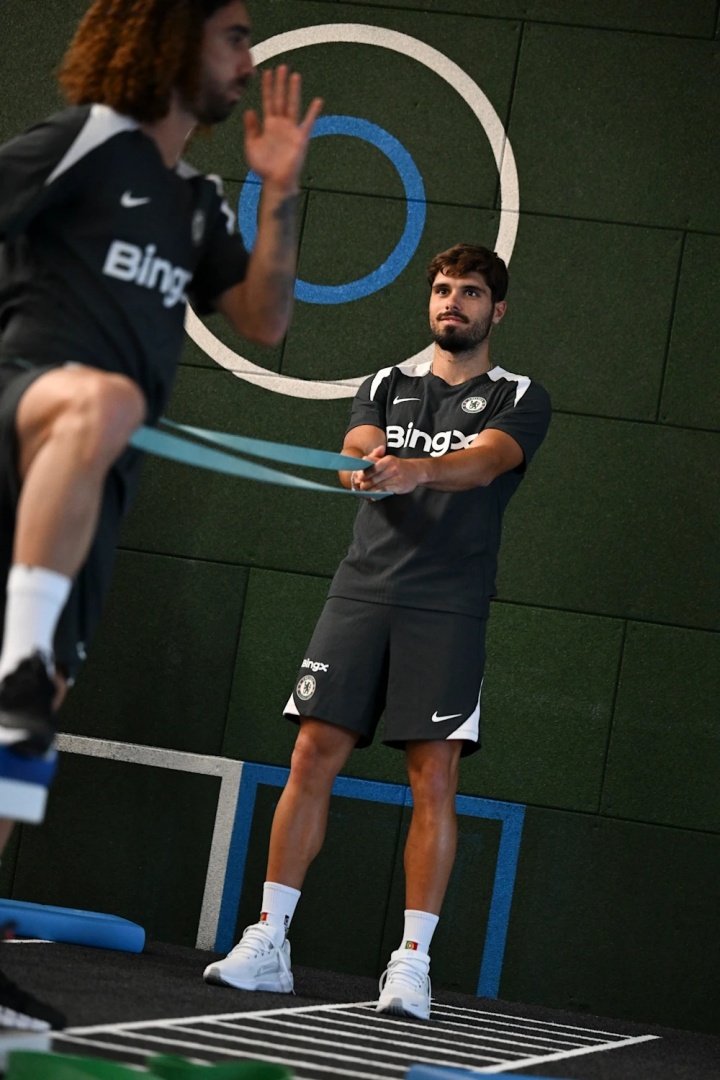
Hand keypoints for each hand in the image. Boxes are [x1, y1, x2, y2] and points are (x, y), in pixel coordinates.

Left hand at [244, 66, 322, 189]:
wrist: (276, 181)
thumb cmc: (264, 166)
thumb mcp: (251, 145)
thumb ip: (250, 128)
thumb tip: (249, 110)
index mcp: (269, 125)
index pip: (268, 101)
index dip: (267, 87)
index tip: (267, 72)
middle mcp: (281, 124)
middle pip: (281, 99)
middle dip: (280, 83)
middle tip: (282, 66)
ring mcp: (291, 130)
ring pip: (292, 105)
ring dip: (293, 91)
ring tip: (295, 75)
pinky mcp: (300, 138)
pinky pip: (307, 123)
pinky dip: (313, 113)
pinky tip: (317, 101)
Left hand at [352, 446, 423, 494]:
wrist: (416, 471)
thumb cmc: (398, 465)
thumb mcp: (388, 459)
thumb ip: (375, 459)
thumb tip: (363, 459)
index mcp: (388, 460)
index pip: (373, 467)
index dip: (365, 473)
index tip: (359, 478)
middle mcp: (392, 468)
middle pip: (375, 478)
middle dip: (366, 483)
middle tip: (360, 487)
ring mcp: (396, 478)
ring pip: (379, 485)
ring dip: (370, 490)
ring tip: (365, 492)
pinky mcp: (398, 486)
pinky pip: (385, 491)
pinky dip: (377, 494)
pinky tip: (373, 496)